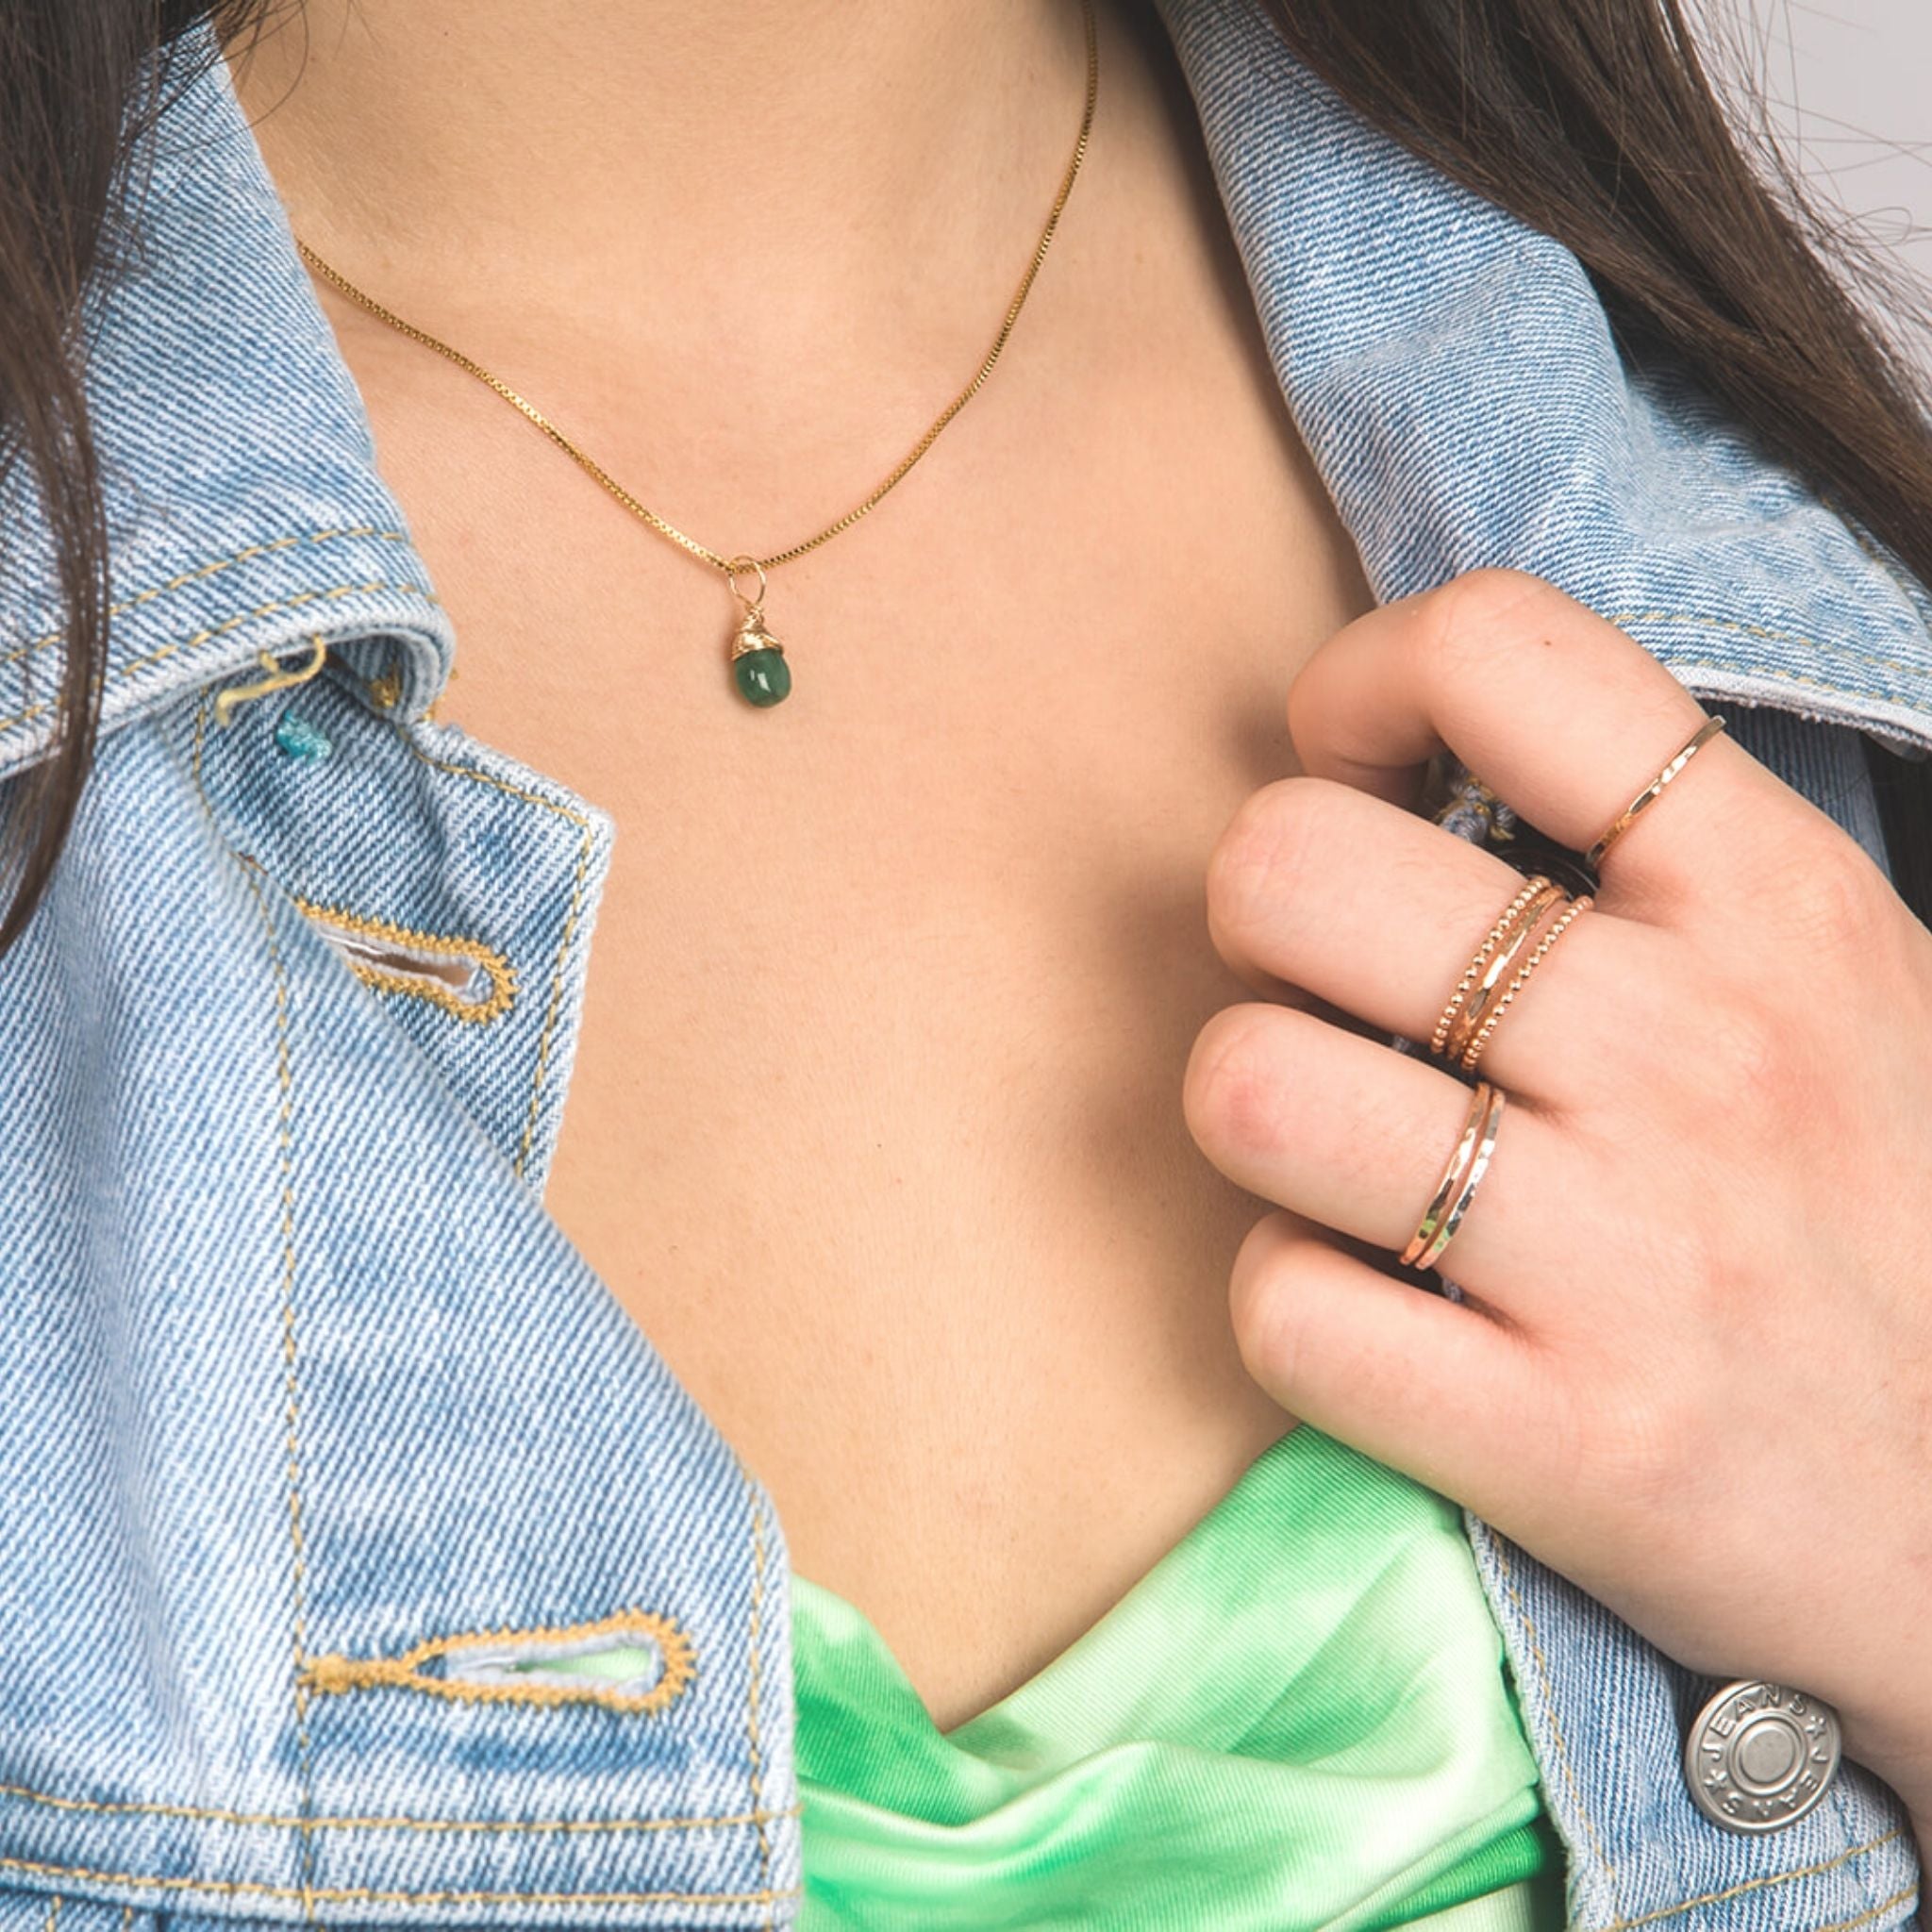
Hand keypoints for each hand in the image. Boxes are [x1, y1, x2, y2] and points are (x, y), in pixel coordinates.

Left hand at [1181, 566, 1931, 1825]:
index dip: (1357, 690)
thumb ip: (1655, 864)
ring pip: (1244, 1082)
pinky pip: (1281, 1309)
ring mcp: (1628, 1252)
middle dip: (1257, 922)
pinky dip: (1291, 1301)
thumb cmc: (1892, 1226)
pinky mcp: (1567, 1444)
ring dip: (1253, 1110)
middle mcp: (1694, 1048)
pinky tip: (1381, 1307)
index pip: (1500, 652)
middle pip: (1285, 867)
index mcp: (1776, 898)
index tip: (1361, 776)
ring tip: (1342, 1149)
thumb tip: (1407, 767)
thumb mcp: (1843, 982)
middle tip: (1329, 991)